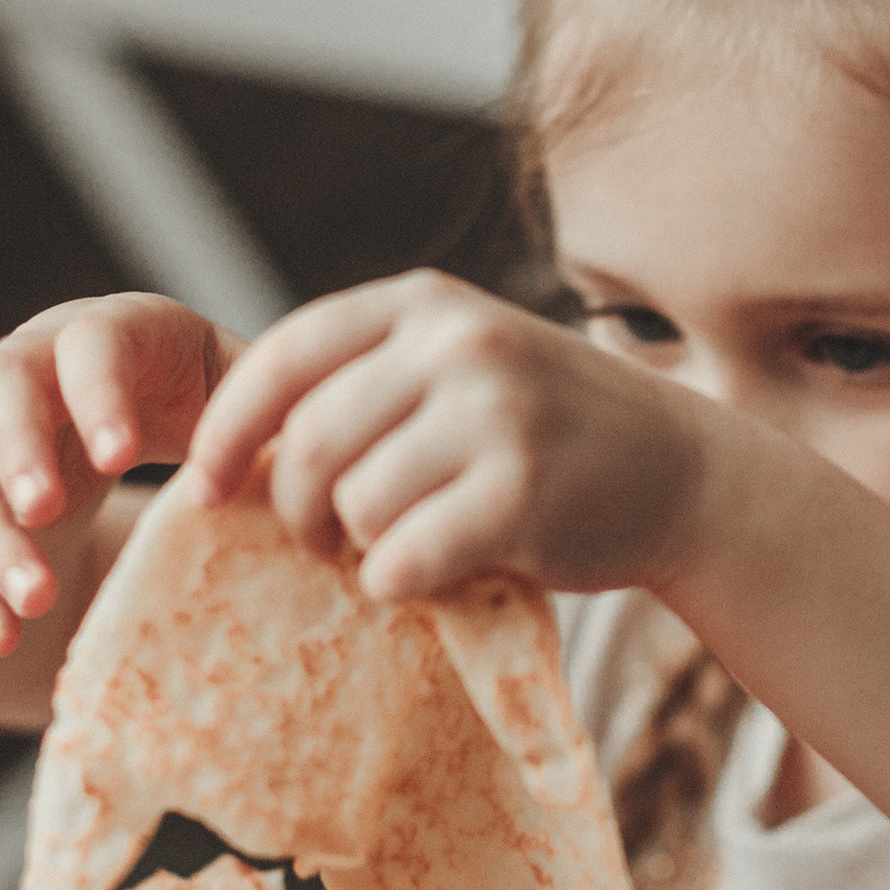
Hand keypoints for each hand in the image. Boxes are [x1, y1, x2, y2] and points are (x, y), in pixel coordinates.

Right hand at [0, 294, 239, 652]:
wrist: (113, 407)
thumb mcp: (231, 383)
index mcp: (107, 333)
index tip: (121, 458)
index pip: (90, 347)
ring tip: (36, 600)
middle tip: (42, 512)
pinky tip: (0, 639)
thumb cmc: (193, 391)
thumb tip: (310, 461)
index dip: (98, 397)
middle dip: (16, 455)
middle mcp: (30, 368)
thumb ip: (261, 410)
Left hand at [184, 270, 716, 601]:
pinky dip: (400, 584)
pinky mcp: (522, 494)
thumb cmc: (553, 434)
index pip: (286, 355)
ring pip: (355, 506)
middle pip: (310, 442)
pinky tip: (435, 575)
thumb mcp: (467, 367)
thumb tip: (243, 444)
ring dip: (357, 549)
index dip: (231, 427)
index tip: (205, 486)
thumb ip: (374, 380)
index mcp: (428, 306)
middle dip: (294, 509)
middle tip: (317, 542)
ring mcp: (495, 416)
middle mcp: (459, 345)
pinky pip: (403, 559)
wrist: (684, 474)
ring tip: (399, 550)